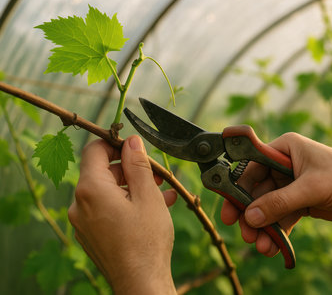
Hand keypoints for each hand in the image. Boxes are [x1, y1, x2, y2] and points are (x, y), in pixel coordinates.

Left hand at [68, 136, 176, 293]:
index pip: (94, 150)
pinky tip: (153, 208)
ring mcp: (84, 222)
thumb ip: (137, 164)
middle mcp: (80, 205)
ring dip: (133, 188)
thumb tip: (131, 141)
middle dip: (130, 169)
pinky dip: (127, 204)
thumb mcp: (147, 195)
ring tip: (161, 192)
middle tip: (156, 174)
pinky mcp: (92, 235)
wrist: (141, 283)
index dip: (116, 144)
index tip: (136, 149)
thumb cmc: (146, 240)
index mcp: (90, 190)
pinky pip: (107, 210)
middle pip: (102, 172)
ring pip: (108, 192)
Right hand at [221, 132, 331, 256]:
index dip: (238, 187)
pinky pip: (281, 217)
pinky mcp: (298, 201)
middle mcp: (284, 165)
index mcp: (284, 149)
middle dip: (250, 213)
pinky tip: (272, 246)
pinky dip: (276, 231)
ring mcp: (290, 184)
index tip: (229, 208)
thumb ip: (279, 202)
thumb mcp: (311, 188)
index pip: (252, 165)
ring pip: (267, 207)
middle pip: (257, 190)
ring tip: (260, 245)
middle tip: (244, 232)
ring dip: (262, 226)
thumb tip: (250, 217)